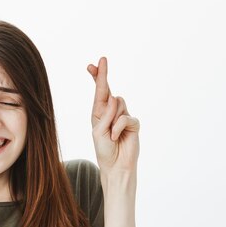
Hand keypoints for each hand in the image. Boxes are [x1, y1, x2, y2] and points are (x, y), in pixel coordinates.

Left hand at [87, 57, 139, 173]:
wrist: (116, 166)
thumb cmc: (104, 151)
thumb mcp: (98, 132)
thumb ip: (105, 115)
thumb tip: (116, 98)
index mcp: (99, 113)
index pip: (99, 93)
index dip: (96, 78)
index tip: (91, 65)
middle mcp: (111, 112)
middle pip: (109, 90)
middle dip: (103, 76)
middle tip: (101, 60)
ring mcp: (123, 117)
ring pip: (118, 104)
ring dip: (111, 119)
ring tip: (110, 134)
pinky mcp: (134, 123)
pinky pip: (126, 117)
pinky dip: (118, 127)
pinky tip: (116, 137)